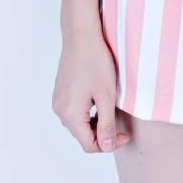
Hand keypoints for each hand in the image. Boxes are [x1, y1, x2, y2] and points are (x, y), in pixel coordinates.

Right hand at [52, 29, 131, 151]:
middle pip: (82, 135)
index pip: (89, 144)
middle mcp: (59, 110)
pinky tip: (99, 99)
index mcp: (70, 114)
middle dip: (102, 132)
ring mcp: (58, 100)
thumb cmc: (95, 61)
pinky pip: (74, 110)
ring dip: (95, 122)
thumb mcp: (106, 96)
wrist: (81, 35)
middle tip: (120, 122)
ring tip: (110, 107)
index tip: (124, 134)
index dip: (109, 144)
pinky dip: (88, 112)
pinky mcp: (60, 91)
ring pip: (78, 123)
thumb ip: (107, 124)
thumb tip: (106, 147)